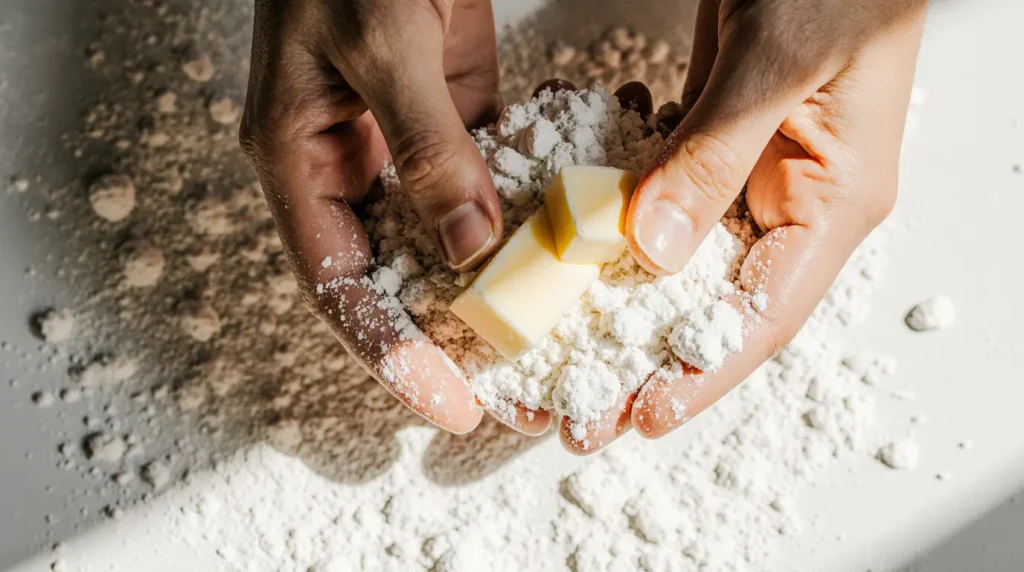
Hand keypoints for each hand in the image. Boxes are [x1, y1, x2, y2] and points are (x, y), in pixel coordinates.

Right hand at [240, 0, 551, 434]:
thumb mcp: (382, 45)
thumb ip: (428, 146)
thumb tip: (470, 248)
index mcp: (298, 158)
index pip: (339, 285)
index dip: (389, 353)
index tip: (448, 404)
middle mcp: (346, 162)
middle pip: (390, 275)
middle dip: (444, 337)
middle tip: (508, 385)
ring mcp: (401, 139)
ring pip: (440, 237)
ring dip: (489, 285)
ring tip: (546, 334)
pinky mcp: (450, 112)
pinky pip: (482, 181)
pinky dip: (518, 213)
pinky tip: (561, 242)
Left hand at [561, 0, 926, 452]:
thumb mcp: (779, 61)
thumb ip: (720, 152)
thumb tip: (655, 248)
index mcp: (834, 200)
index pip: (765, 313)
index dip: (703, 372)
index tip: (641, 416)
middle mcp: (793, 201)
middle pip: (712, 303)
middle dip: (645, 356)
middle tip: (578, 406)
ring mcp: (753, 173)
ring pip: (678, 256)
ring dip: (618, 296)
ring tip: (557, 342)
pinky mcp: (717, 144)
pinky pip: (661, 196)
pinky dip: (616, 213)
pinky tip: (572, 232)